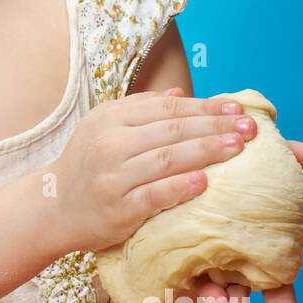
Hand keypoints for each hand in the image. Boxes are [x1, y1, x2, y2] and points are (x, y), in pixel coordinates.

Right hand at [49, 87, 265, 254]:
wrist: (53, 207)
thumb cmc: (87, 165)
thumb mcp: (104, 127)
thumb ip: (140, 108)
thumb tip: (180, 93)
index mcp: (111, 118)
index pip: (167, 108)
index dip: (205, 106)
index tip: (237, 107)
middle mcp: (111, 143)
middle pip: (173, 130)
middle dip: (216, 125)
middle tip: (249, 127)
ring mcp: (113, 177)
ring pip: (167, 159)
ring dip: (207, 151)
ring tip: (238, 147)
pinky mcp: (118, 209)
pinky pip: (154, 195)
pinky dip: (180, 187)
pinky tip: (204, 181)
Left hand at [159, 88, 302, 302]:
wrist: (177, 180)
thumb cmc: (227, 169)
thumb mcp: (250, 156)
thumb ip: (281, 155)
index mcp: (277, 221)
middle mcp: (256, 246)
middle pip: (276, 277)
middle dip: (283, 302)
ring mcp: (227, 259)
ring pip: (238, 289)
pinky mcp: (196, 263)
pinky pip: (202, 281)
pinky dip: (206, 292)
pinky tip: (208, 300)